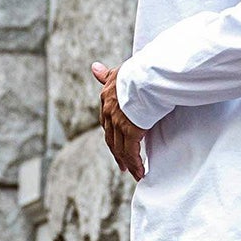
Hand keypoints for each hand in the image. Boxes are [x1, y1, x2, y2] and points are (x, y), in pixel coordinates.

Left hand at [92, 62, 146, 180]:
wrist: (146, 73)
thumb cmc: (137, 70)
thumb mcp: (118, 71)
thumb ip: (106, 74)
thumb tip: (94, 67)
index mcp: (106, 98)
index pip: (107, 122)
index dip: (112, 134)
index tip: (116, 143)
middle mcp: (109, 112)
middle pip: (111, 139)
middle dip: (117, 153)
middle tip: (123, 165)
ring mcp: (119, 122)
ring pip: (121, 148)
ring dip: (127, 163)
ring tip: (134, 173)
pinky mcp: (131, 130)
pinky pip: (132, 152)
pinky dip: (136, 164)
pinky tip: (140, 172)